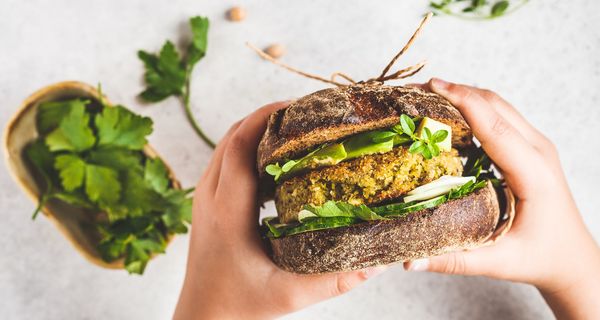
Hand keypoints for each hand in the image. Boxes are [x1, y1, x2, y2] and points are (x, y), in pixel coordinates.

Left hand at [173, 102, 386, 319]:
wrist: (203, 315)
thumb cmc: (240, 305)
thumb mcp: (289, 295)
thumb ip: (334, 281)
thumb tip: (377, 262)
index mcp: (228, 212)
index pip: (240, 145)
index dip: (267, 117)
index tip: (298, 106)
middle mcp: (210, 196)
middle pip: (232, 135)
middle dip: (266, 116)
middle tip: (305, 112)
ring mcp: (204, 197)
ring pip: (226, 144)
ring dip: (255, 129)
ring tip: (294, 127)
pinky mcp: (206, 202)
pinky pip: (225, 160)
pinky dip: (247, 147)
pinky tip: (276, 157)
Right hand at [404, 78, 599, 318]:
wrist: (573, 258)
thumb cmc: (542, 258)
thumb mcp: (498, 262)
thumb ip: (453, 260)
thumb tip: (408, 261)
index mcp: (533, 173)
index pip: (494, 126)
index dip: (462, 101)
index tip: (432, 87)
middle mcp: (539, 151)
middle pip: (495, 104)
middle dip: (455, 91)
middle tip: (416, 90)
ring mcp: (537, 146)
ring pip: (498, 105)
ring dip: (464, 95)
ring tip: (426, 96)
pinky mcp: (531, 148)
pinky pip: (501, 115)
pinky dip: (474, 106)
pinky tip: (450, 113)